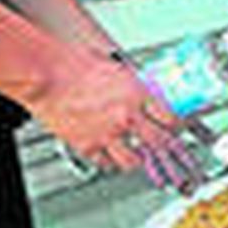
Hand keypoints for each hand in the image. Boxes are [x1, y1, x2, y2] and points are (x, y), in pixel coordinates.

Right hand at [28, 50, 209, 192]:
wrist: (46, 74)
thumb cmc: (75, 64)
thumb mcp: (118, 67)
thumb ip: (135, 85)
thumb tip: (148, 95)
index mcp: (137, 93)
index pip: (171, 117)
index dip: (179, 127)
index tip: (180, 130)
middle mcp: (126, 116)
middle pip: (160, 142)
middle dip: (173, 154)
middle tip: (178, 160)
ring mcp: (107, 133)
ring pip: (134, 160)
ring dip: (140, 160)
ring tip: (140, 157)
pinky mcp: (87, 145)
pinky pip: (106, 163)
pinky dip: (110, 162)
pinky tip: (112, 157)